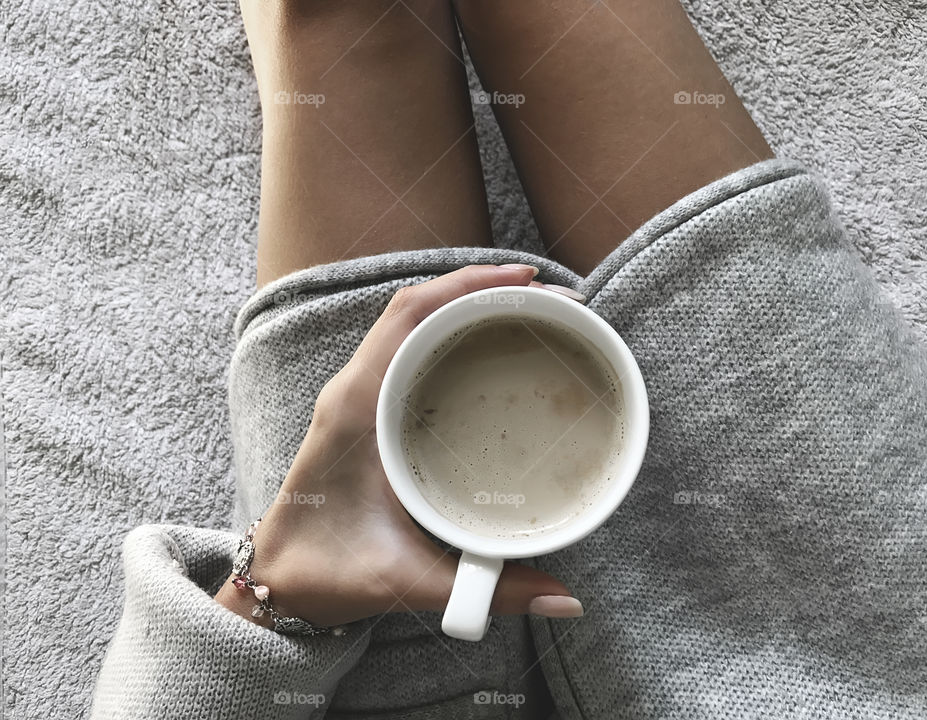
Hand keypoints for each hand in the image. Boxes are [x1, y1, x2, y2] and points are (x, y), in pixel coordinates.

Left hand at [215, 264, 583, 628]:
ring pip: (411, 320)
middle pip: (417, 306)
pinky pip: (407, 346)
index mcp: (356, 408)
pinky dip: (448, 329)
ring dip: (465, 303)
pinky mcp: (363, 406)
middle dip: (483, 288)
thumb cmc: (329, 570)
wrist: (280, 581)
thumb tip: (567, 599)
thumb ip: (491, 589)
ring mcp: (356, 393)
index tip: (525, 281)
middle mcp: (354, 388)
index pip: (409, 316)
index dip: (467, 285)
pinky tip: (487, 343)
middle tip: (550, 299)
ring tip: (528, 309)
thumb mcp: (410, 580)